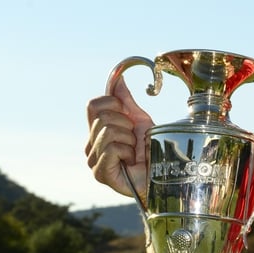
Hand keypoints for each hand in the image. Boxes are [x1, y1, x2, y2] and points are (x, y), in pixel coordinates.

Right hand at [85, 76, 152, 198]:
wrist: (162, 174)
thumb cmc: (150, 150)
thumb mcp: (139, 120)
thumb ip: (126, 101)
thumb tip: (118, 79)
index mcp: (96, 130)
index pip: (93, 105)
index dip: (114, 105)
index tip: (129, 116)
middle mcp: (90, 145)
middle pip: (102, 118)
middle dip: (127, 124)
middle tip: (135, 139)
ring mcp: (93, 160)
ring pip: (107, 132)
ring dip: (129, 140)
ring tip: (134, 152)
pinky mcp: (99, 173)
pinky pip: (111, 149)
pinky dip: (127, 152)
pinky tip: (132, 161)